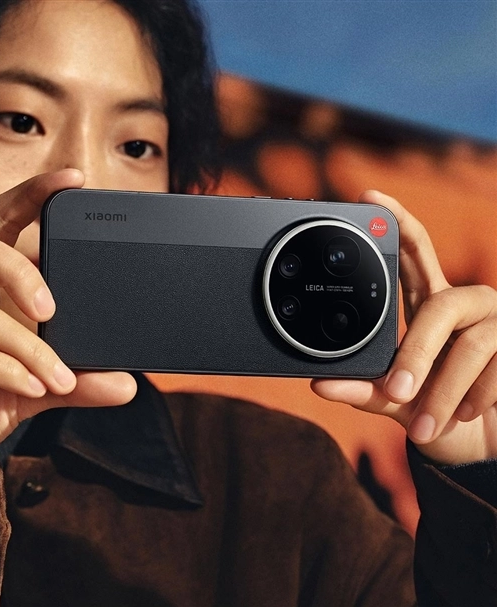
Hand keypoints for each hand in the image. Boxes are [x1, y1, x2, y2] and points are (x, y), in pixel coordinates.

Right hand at [0, 170, 136, 483]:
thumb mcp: (33, 386)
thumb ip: (76, 379)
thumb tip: (126, 384)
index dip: (29, 196)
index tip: (72, 180)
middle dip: (20, 271)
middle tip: (52, 312)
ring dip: (32, 349)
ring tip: (59, 378)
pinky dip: (10, 372)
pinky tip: (34, 390)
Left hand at [311, 190, 496, 465]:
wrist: (483, 442)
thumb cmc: (436, 411)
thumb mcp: (398, 400)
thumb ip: (366, 391)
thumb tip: (321, 384)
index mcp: (430, 304)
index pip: (413, 254)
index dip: (397, 223)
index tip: (370, 198)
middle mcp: (464, 303)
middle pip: (442, 303)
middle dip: (418, 351)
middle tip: (396, 391)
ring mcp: (496, 322)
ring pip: (470, 345)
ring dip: (444, 393)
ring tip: (425, 424)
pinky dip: (475, 399)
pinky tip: (467, 415)